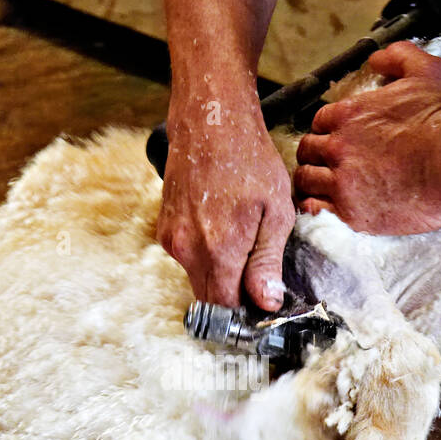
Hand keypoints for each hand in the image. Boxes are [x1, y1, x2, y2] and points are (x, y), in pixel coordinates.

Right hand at [157, 110, 294, 308]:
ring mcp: (171, 240)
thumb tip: (266, 303)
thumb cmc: (249, 161)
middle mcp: (187, 251)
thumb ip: (267, 262)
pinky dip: (205, 255)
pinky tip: (222, 227)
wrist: (210, 123)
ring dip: (220, 274)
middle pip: (209, 299)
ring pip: (198, 278)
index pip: (226, 310)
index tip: (262, 308)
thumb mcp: (276, 212)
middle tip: (258, 278)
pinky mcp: (164, 229)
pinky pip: (187, 258)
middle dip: (233, 298)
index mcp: (218, 251)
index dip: (245, 316)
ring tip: (242, 242)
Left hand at [294, 42, 440, 234]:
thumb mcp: (427, 71)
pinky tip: (328, 205)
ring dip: (314, 181)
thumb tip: (376, 60)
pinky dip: (316, 206)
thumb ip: (398, 57)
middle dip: (317, 154)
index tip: (342, 139)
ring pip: (306, 180)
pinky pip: (315, 209)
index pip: (321, 121)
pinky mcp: (351, 212)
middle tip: (333, 163)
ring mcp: (342, 181)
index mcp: (349, 114)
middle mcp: (339, 146)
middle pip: (308, 151)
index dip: (329, 130)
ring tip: (329, 186)